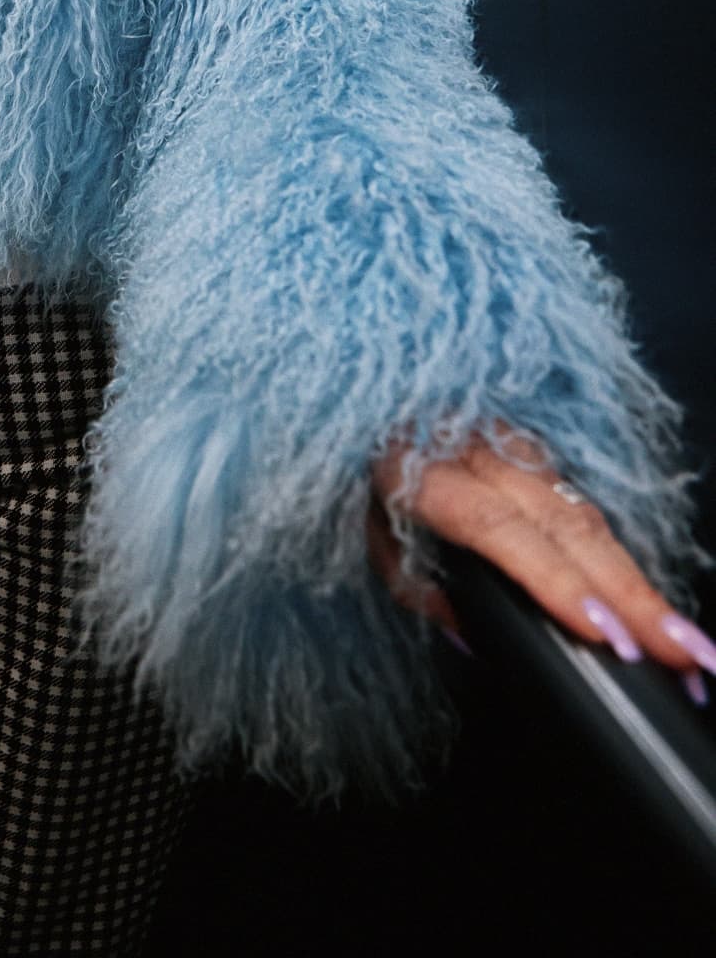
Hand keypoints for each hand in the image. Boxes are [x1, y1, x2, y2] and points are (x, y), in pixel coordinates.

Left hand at [365, 419, 713, 690]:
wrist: (369, 391)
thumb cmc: (366, 476)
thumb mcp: (372, 539)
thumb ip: (422, 590)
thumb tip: (480, 639)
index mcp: (424, 471)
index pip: (499, 528)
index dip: (557, 582)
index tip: (606, 633)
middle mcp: (479, 449)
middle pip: (568, 527)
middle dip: (633, 598)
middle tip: (685, 658)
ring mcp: (514, 442)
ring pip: (589, 517)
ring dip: (644, 588)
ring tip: (690, 649)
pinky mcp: (537, 446)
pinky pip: (586, 508)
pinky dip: (625, 564)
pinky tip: (657, 610)